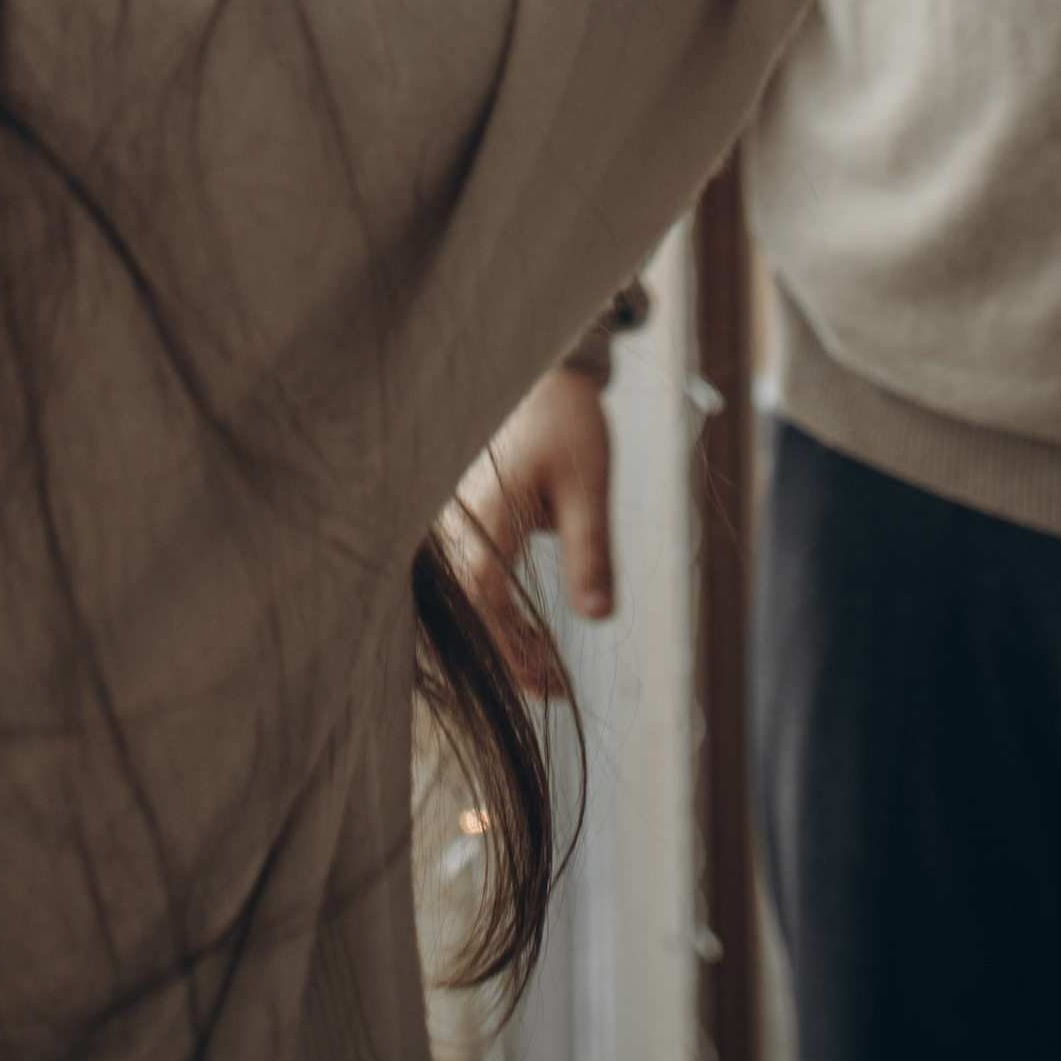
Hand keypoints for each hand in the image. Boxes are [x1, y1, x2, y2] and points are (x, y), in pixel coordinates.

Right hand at [445, 364, 615, 699]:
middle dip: (508, 651)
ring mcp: (462, 517)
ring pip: (471, 592)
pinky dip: (499, 607)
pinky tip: (528, 627)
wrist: (548, 373)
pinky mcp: (470, 516)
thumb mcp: (590, 489)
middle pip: (473, 603)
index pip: (486, 598)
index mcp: (488, 514)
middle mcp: (464, 520)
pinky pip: (474, 572)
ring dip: (504, 632)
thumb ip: (591, 553)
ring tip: (547, 666)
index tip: (550, 683)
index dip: (513, 648)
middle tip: (553, 687)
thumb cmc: (569, 424)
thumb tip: (598, 618)